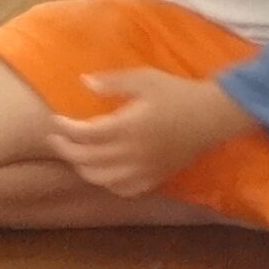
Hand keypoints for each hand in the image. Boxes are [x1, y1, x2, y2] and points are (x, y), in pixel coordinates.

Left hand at [46, 68, 250, 195]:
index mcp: (128, 128)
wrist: (213, 116)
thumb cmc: (177, 94)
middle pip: (88, 161)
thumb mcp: (144, 79)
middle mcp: (133, 154)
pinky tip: (103, 172)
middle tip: (55, 139)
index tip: (56, 120)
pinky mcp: (157, 178)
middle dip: (66, 151)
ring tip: (75, 155)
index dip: (65, 129)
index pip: (86, 135)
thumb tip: (84, 82)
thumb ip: (113, 82)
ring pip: (103, 180)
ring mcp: (145, 169)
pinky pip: (126, 190)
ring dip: (83, 169)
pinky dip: (108, 183)